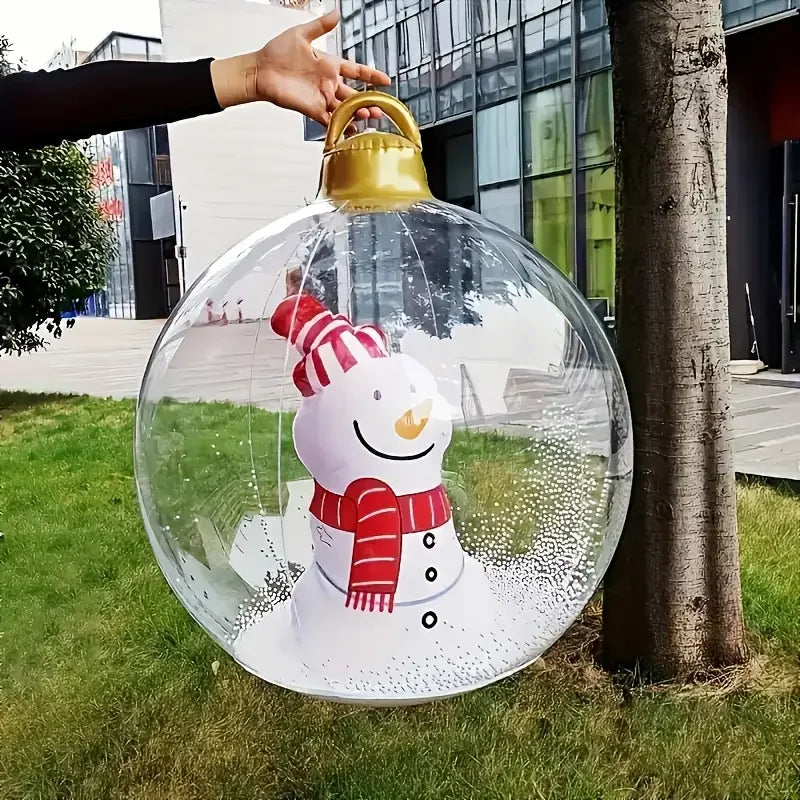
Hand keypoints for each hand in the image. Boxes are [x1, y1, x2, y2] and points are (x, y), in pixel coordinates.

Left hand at [211, 10, 390, 125]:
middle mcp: (328, 84)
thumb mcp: (300, 35)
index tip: (385, 80)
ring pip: (346, 109)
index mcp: (329, 66)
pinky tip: (352, 130)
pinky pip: (330, 120)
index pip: (356, 70)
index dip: (371, 75)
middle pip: (354, 95)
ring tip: (370, 117)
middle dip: (368, 102)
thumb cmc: (276, 52)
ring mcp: (321, 98)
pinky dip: (341, 126)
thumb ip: (320, 26)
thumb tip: (337, 13)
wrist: (260, 70)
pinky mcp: (312, 110)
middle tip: (379, 108)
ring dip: (358, 115)